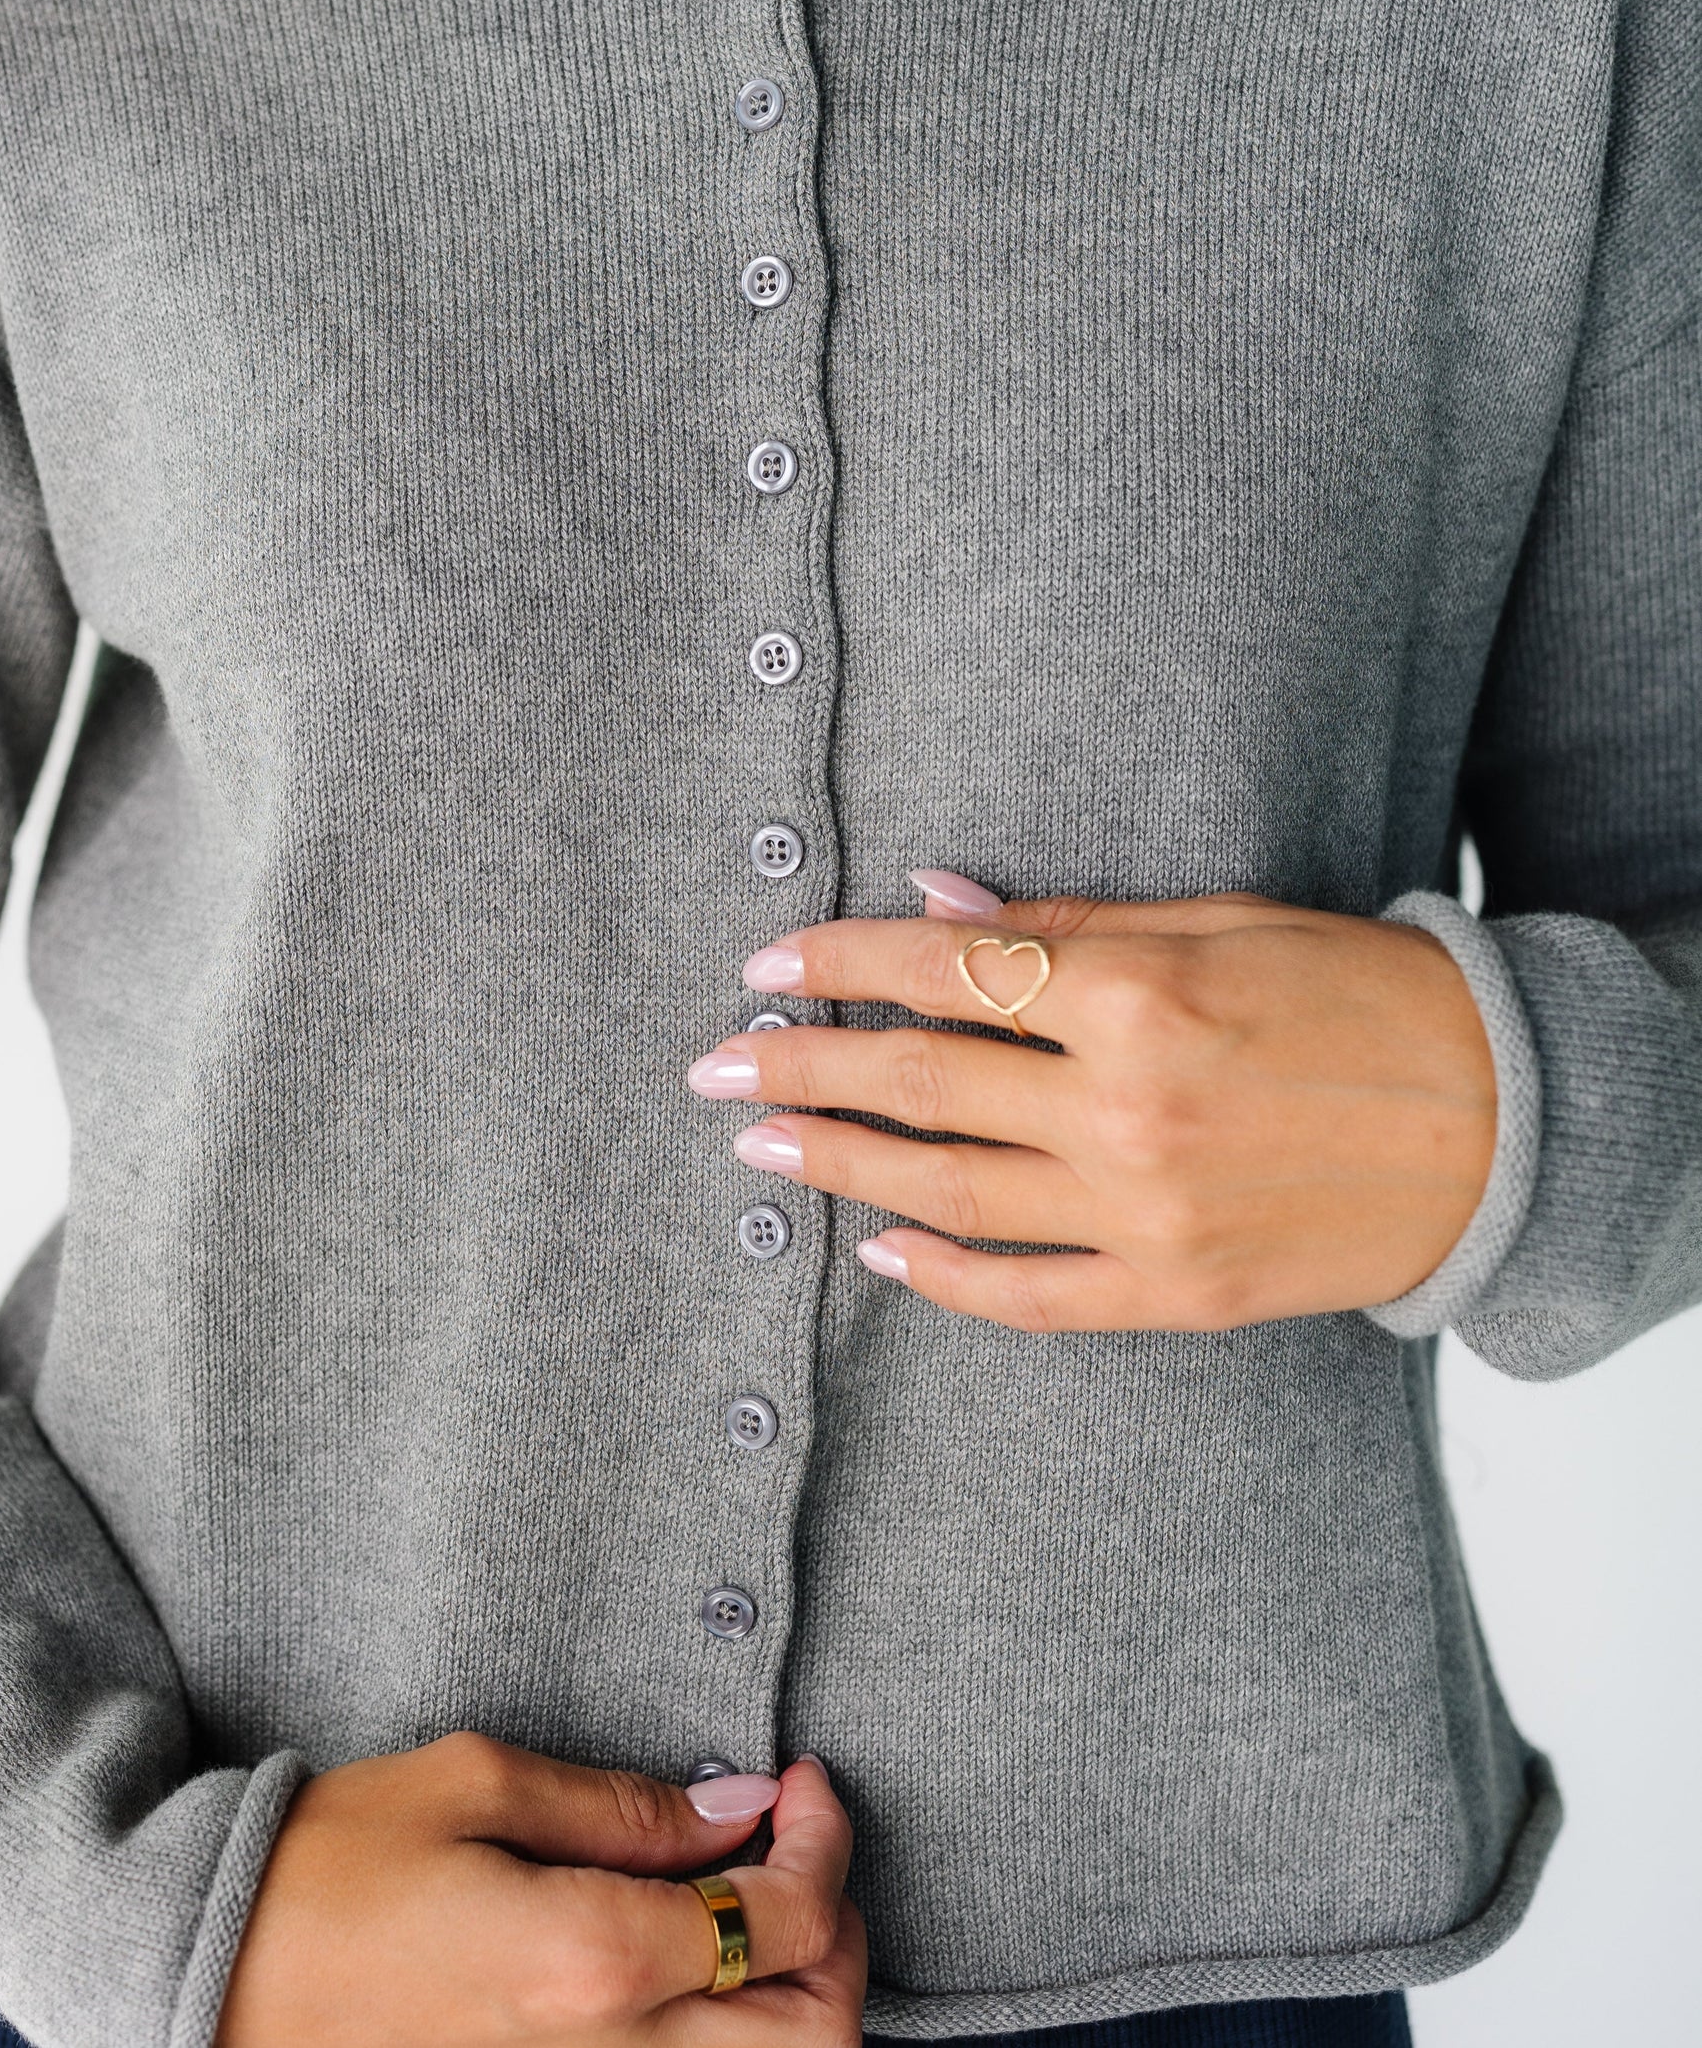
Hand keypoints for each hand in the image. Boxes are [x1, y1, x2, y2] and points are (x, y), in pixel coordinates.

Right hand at [215, 1741, 861, 2047]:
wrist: (213, 1975)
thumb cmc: (333, 1866)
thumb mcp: (478, 1785)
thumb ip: (625, 1806)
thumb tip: (739, 1808)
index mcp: (593, 1961)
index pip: (788, 1921)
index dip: (825, 1842)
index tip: (803, 1783)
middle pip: (815, 2037)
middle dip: (839, 1936)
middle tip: (803, 1852)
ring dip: (800, 2001)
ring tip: (763, 1910)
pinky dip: (729, 2043)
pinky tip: (697, 1973)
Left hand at [690, 886, 1495, 1331]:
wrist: (1494, 1123)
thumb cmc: (1357, 996)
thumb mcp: (1217, 921)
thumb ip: (1067, 929)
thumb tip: (933, 911)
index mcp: (1137, 996)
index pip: (944, 976)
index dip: (839, 966)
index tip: (765, 965)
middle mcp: (1126, 1109)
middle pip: (922, 1084)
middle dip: (801, 1068)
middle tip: (713, 1065)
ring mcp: (1146, 1215)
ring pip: (949, 1193)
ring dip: (842, 1165)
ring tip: (760, 1146)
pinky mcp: (1176, 1293)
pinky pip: (1030, 1296)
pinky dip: (947, 1278)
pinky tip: (881, 1253)